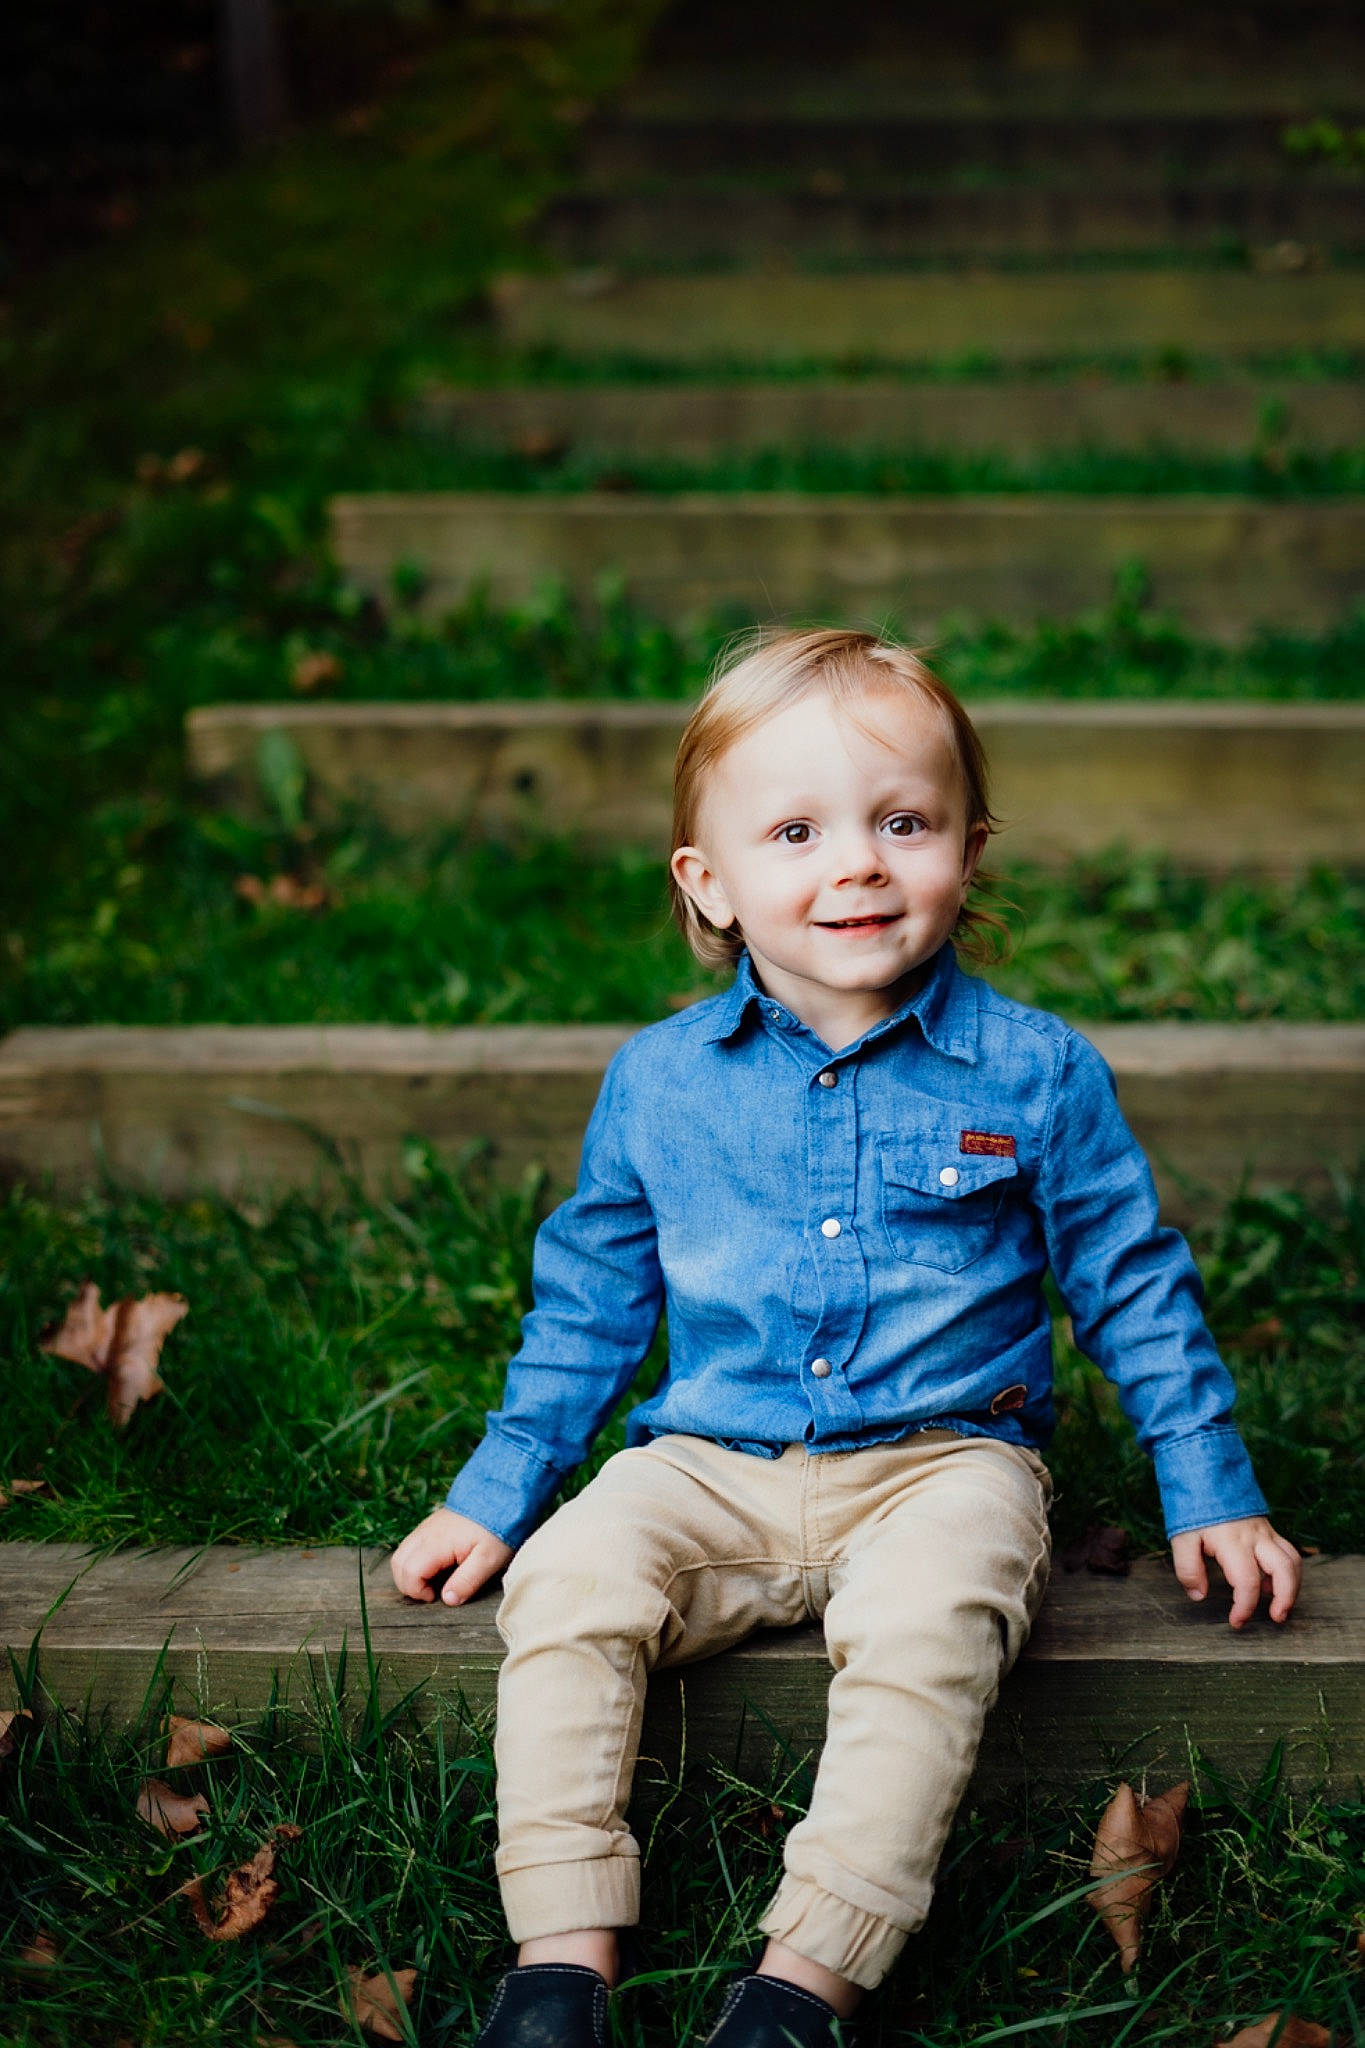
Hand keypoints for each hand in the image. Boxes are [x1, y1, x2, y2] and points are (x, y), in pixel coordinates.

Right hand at [389, 1506, 514, 1607]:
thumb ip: (467, 1581)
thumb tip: (448, 1600)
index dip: (417, 1591)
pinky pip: (410, 1545)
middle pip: (398, 1563)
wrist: (500, 1496)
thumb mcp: (488, 1560)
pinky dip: (413, 1561)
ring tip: (430, 1583)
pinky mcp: (430, 1525)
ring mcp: (426, 1527)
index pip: (409, 1572)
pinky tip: (434, 1567)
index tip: (436, 1596)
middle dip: (408, 1585)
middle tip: (430, 1594)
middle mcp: (425, 1533)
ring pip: (401, 1553)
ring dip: (408, 1573)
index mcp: (437, 1543)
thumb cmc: (496, 1529)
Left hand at [1170, 1516, 1300, 1628]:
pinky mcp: (1268, 1530)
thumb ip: (1188, 1568)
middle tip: (1276, 1618)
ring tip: (1279, 1606)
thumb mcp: (1181, 1538)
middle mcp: (1255, 1537)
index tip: (1236, 1622)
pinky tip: (1272, 1584)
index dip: (1244, 1607)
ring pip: (1292, 1561)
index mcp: (1232, 1542)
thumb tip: (1199, 1596)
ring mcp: (1265, 1532)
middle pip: (1284, 1570)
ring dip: (1292, 1587)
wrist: (1205, 1475)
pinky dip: (1288, 1572)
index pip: (1247, 1581)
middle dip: (1285, 1599)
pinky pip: (1288, 1552)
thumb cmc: (1193, 1509)